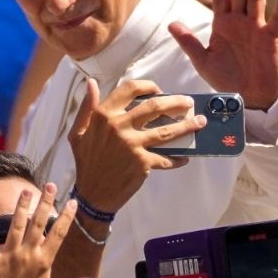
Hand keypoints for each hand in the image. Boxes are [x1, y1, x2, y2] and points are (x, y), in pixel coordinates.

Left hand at [0, 188, 75, 277]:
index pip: (58, 233)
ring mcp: (9, 253)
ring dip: (23, 205)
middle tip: (50, 185)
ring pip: (17, 223)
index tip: (72, 202)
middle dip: (46, 202)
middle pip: (39, 222)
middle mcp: (28, 252)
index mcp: (44, 260)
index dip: (66, 216)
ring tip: (27, 190)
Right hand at [68, 79, 203, 213]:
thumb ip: (87, 107)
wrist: (92, 194)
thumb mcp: (77, 132)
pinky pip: (166, 158)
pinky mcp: (142, 162)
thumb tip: (91, 83)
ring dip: (187, 125)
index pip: (130, 89)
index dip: (147, 85)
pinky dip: (177, 158)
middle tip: (187, 102)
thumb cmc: (86, 162)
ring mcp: (133, 145)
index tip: (158, 90)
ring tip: (200, 122)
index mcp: (104, 115)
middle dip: (175, 102)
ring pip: (167, 131)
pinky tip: (184, 157)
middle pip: (154, 106)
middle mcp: (119, 126)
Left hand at [169, 0, 277, 109]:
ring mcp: (256, 29)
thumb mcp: (203, 61)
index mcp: (223, 24)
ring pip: (256, 0)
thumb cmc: (225, 79)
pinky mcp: (270, 39)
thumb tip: (171, 24)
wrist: (248, 97)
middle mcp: (240, 22)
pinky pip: (276, 20)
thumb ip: (188, 42)